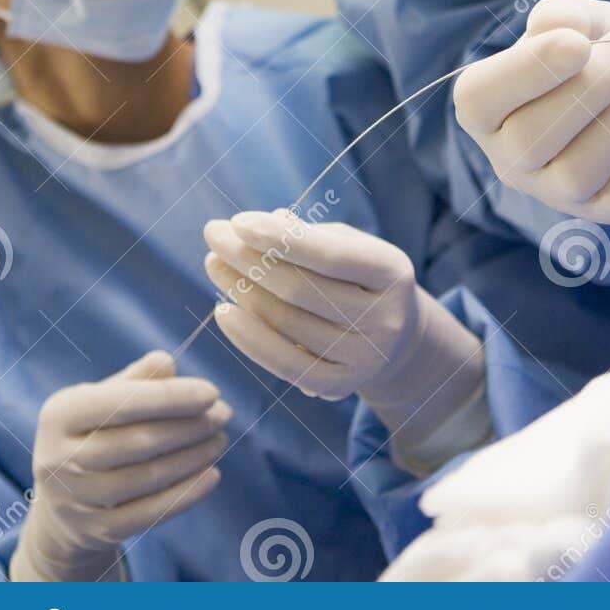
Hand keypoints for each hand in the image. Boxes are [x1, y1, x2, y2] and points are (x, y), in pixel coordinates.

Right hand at [11, 351, 228, 581]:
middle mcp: (59, 459)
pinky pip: (150, 513)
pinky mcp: (96, 531)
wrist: (60, 503)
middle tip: (223, 414)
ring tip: (219, 439)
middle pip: (138, 441)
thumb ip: (135, 379)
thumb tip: (167, 362)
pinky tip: (212, 475)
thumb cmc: (92, 433)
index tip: (212, 392)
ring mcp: (75, 500)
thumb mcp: (101, 399)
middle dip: (189, 426)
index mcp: (59, 415)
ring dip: (193, 457)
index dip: (170, 397)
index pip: (120, 403)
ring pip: (148, 477)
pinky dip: (186, 494)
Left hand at [203, 211, 482, 446]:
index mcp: (392, 272)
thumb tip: (264, 224)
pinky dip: (249, 338)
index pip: (330, 254)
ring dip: (241, 292)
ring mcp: (364, 359)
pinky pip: (285, 365)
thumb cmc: (361, 276)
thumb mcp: (350, 245)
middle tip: (213, 236)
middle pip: (300, 290)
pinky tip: (223, 311)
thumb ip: (311, 236)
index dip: (280, 238)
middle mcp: (385, 320)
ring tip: (214, 265)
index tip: (238, 221)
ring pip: (287, 324)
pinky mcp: (340, 388)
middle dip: (248, 259)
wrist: (396, 337)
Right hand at [452, 0, 609, 224]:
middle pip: (532, 138)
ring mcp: (555, 192)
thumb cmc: (595, 46)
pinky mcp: (605, 210)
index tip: (579, 43)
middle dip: (594, 88)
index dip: (527, 72)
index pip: (480, 100)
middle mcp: (509, 159)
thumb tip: (565, 29)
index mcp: (484, 107)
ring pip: (579, 169)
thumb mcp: (578, 18)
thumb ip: (565, 15)